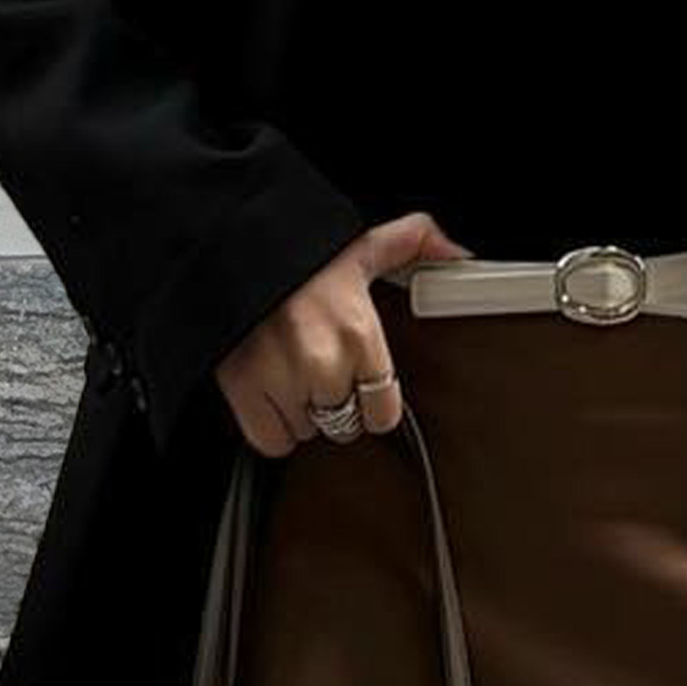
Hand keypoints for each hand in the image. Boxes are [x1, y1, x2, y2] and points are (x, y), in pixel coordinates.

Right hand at [215, 212, 475, 458]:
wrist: (229, 251)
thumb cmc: (295, 257)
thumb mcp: (359, 246)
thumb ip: (411, 243)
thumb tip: (457, 252)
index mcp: (359, 335)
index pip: (384, 411)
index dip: (372, 400)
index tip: (359, 384)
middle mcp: (325, 364)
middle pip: (345, 422)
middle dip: (334, 399)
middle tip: (318, 368)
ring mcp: (284, 383)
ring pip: (308, 431)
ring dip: (300, 410)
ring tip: (289, 371)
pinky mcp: (246, 394)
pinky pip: (272, 442)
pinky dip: (269, 425)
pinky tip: (268, 391)